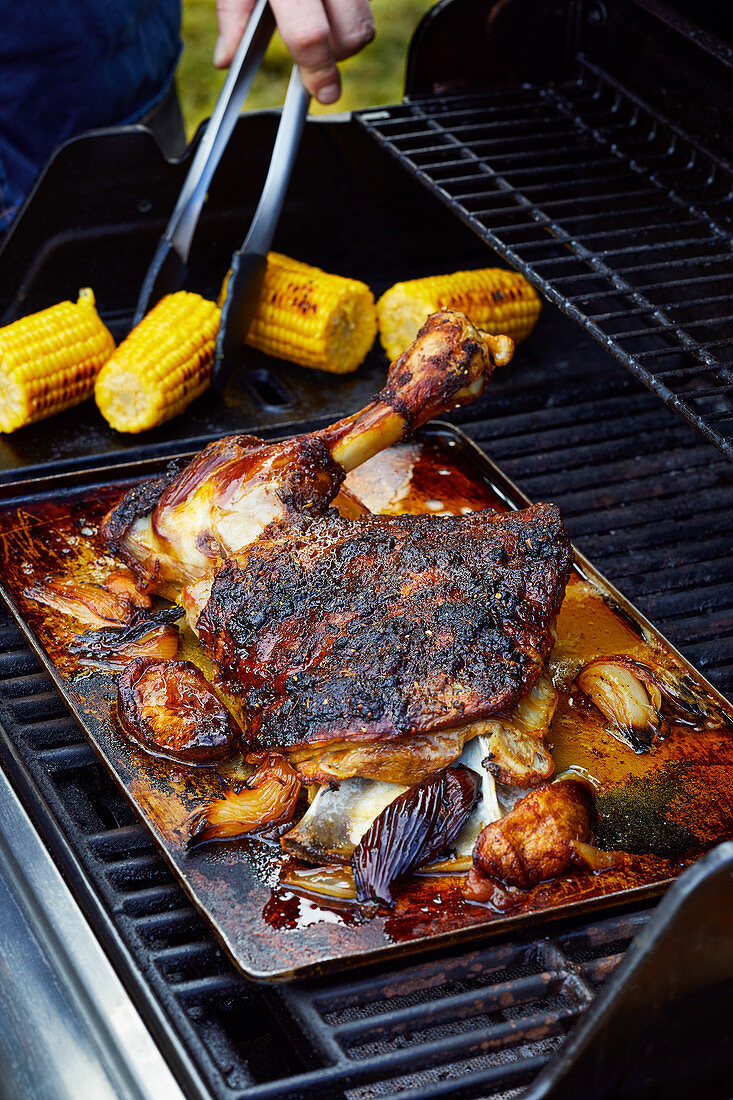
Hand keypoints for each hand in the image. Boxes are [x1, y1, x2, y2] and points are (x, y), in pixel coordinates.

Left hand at [214, 0, 374, 104]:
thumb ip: (231, 12)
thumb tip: (226, 60)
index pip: (309, 35)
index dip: (318, 72)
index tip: (323, 94)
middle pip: (352, 34)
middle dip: (337, 56)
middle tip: (312, 53)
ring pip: (366, 20)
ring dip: (346, 36)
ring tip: (318, 23)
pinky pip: (366, 3)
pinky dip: (349, 13)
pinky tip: (325, 7)